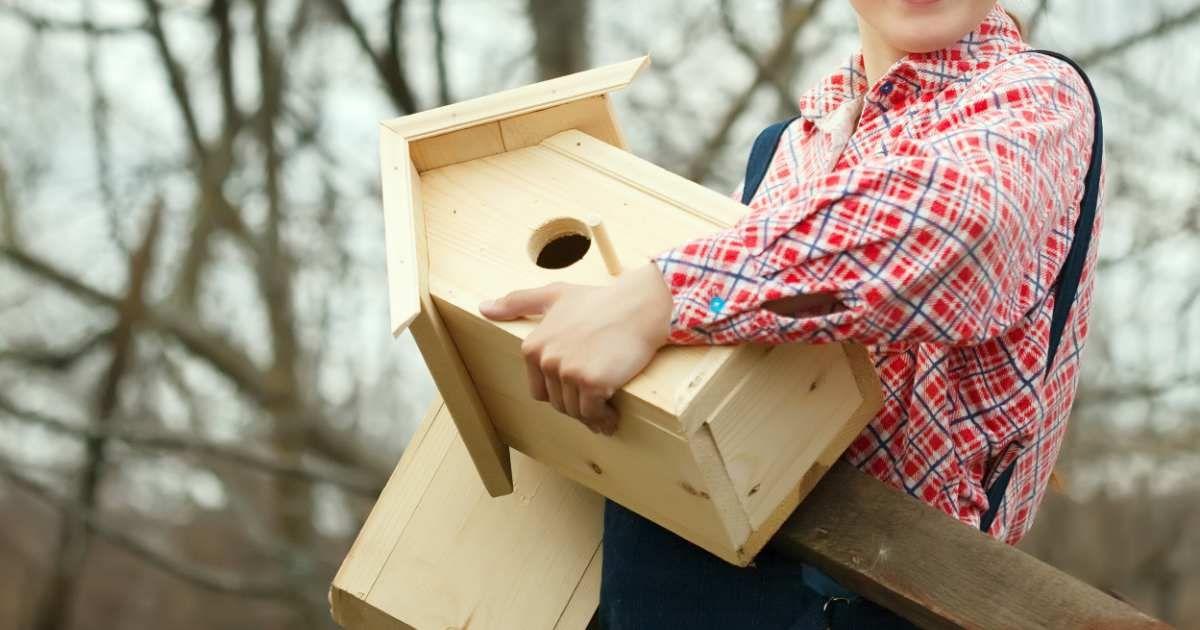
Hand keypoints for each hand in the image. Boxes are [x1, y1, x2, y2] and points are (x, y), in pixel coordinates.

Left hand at [478, 263, 672, 434]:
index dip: (562, 391)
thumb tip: (483, 308)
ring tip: (607, 410)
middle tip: (598, 399)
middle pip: (558, 402)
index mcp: (533, 346)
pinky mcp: (592, 382)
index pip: (540, 389)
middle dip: (577, 404)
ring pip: (575, 411)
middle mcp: (546, 360)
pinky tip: (613, 417)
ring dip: (591, 416)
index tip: (581, 387)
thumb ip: (519, 302)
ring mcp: (568, 371)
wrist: (639, 306)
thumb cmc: (600, 301)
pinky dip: (603, 419)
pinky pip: (592, 414)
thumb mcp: (555, 295)